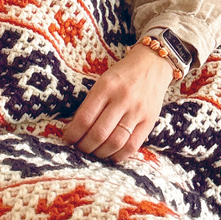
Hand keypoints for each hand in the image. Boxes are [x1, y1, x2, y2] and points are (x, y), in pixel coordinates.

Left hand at [62, 43, 174, 162]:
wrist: (152, 64)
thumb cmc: (122, 75)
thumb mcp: (103, 81)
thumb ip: (91, 103)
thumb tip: (75, 130)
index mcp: (106, 86)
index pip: (84, 118)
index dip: (73, 134)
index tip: (68, 139)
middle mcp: (122, 99)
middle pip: (99, 133)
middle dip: (85, 147)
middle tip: (79, 149)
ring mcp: (137, 111)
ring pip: (115, 142)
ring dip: (100, 153)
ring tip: (93, 153)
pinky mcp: (150, 121)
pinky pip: (133, 145)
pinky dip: (119, 155)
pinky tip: (111, 155)